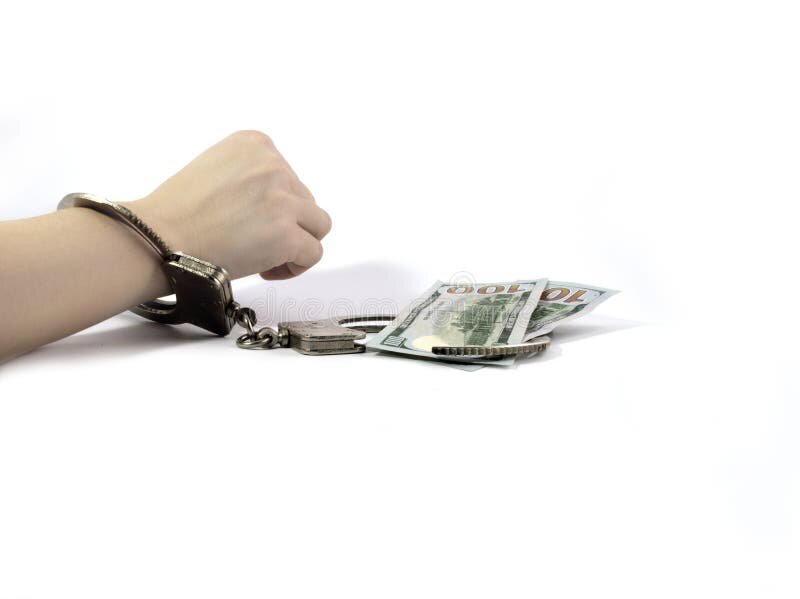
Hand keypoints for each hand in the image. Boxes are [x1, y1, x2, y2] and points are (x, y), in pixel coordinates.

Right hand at [130, 130, 331, 279]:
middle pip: (305, 201)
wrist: (157, 238)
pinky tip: (267, 268)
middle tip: (254, 243)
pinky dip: (296, 266)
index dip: (275, 205)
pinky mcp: (287, 233)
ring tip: (265, 257)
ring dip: (296, 243)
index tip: (252, 220)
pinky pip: (314, 252)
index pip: (289, 176)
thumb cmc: (177, 213)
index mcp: (255, 144)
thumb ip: (251, 176)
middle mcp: (273, 165)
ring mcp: (282, 199)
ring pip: (318, 225)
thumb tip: (278, 200)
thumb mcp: (217, 168)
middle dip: (285, 224)